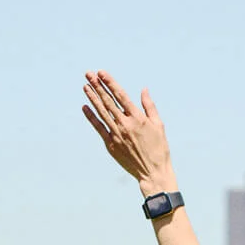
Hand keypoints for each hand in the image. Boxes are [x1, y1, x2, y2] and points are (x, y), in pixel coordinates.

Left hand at [81, 71, 176, 196]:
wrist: (152, 172)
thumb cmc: (159, 148)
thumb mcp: (158, 125)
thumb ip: (149, 106)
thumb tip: (143, 89)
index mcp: (138, 118)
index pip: (120, 95)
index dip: (110, 83)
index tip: (101, 73)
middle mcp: (125, 124)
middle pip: (108, 101)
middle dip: (98, 86)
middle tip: (89, 74)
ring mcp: (116, 135)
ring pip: (102, 112)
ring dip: (92, 98)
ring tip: (85, 86)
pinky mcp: (111, 145)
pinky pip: (98, 128)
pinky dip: (91, 117)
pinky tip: (85, 107)